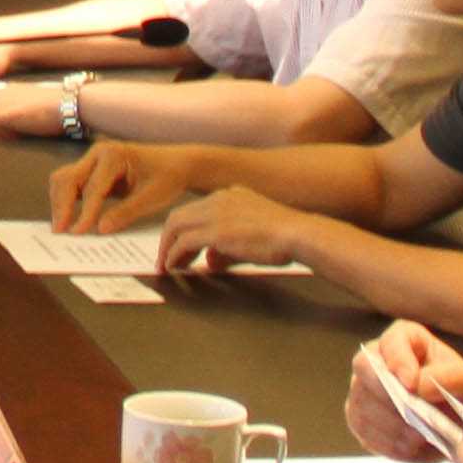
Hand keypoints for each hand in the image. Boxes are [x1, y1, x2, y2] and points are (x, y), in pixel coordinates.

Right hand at [51, 142, 224, 235]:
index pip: (92, 188)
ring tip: (61, 228)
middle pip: (68, 178)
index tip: (78, 233)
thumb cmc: (168, 177)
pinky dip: (66, 201)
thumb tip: (101, 230)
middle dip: (61, 206)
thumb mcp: (152, 198)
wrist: (177, 164)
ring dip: (59, 203)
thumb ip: (126, 213)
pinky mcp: (92, 171)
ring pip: (64, 180)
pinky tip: (68, 219)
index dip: (85, 212)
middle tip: (60, 232)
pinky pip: (71, 184)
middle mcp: (98, 153)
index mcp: (113, 155)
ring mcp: (92, 161)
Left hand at [150, 185, 311, 275]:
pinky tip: (174, 267)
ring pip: (176, 226)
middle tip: (164, 259)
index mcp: (229, 196)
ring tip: (166, 266)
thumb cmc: (283, 238)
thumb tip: (211, 262)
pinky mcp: (217, 231)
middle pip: (180, 217)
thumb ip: (226, 250)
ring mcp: (216, 214)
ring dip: (168, 248)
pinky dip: (174, 255)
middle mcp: (219, 200)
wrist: (298, 234)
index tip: (178, 247)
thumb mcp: (249, 240)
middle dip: (168, 239)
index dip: (182, 231)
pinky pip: (184, 242)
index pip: (195, 211)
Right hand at [347, 323, 462, 458]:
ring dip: (393, 425)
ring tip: (422, 436)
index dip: (397, 361)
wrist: (459, 425)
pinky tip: (413, 446)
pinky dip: (389, 443)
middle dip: (389, 396)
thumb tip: (417, 385)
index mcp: (406, 339)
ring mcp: (362, 390)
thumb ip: (453, 378)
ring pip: (362, 404)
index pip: (390, 341)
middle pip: (365, 369)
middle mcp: (376, 359)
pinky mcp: (359, 420)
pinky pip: (365, 432)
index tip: (412, 384)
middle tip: (417, 419)